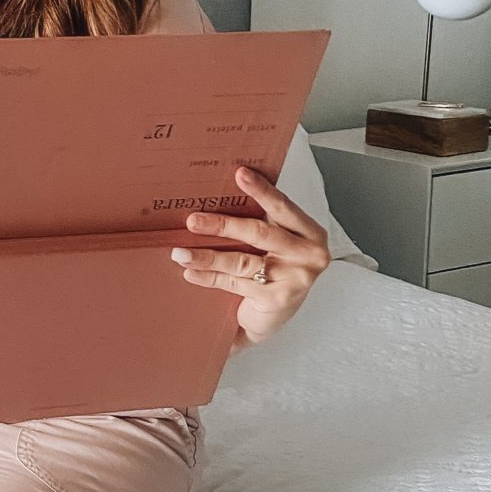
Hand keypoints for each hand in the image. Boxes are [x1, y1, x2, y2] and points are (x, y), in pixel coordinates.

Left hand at [170, 165, 330, 352]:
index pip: (283, 207)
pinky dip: (210, 277)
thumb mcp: (274, 243)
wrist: (274, 317)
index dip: (261, 190)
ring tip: (180, 253)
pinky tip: (191, 272)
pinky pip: (235, 283)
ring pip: (242, 261)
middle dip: (222, 225)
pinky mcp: (278, 299)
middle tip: (193, 220)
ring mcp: (296, 279)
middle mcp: (309, 254)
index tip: (240, 174)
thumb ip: (260, 221)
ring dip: (207, 256)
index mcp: (310, 232)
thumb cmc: (274, 271)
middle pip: (260, 233)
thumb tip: (218, 194)